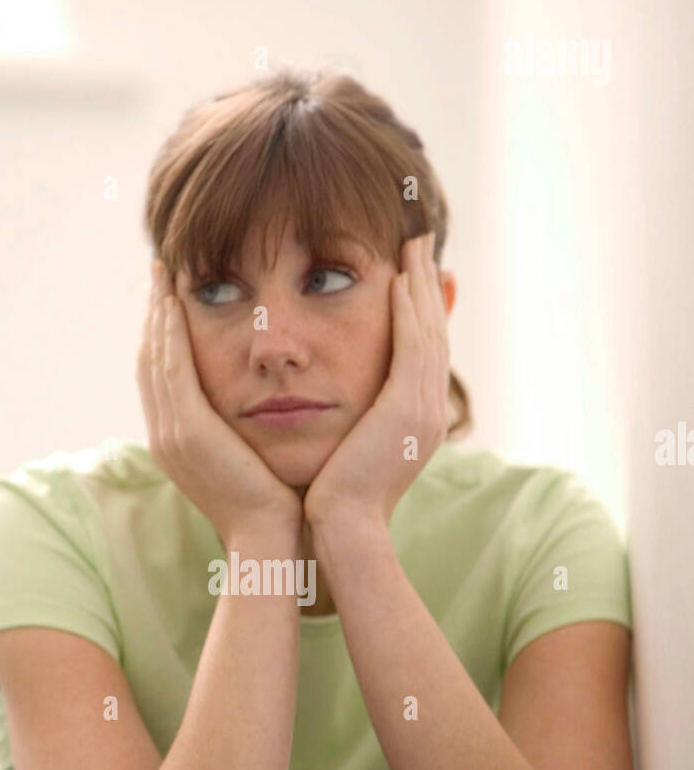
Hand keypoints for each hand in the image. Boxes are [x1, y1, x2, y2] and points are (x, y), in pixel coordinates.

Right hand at [137, 260, 303, 546]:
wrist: (269, 539)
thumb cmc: (273, 505)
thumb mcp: (248, 460)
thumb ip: (240, 430)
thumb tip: (259, 404)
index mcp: (176, 442)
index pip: (161, 377)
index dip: (162, 336)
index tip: (171, 301)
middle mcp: (164, 435)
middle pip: (149, 361)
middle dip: (154, 315)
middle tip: (160, 275)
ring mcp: (171, 432)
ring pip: (155, 358)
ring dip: (158, 313)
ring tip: (164, 275)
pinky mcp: (188, 429)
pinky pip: (172, 367)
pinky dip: (171, 332)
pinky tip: (176, 302)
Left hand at [303, 233, 449, 529]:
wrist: (344, 529)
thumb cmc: (335, 499)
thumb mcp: (350, 451)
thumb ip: (353, 422)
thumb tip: (337, 404)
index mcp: (419, 418)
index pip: (424, 349)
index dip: (419, 307)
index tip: (408, 270)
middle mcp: (430, 408)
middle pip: (435, 330)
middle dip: (427, 284)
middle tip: (419, 240)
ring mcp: (424, 407)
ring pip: (429, 330)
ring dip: (420, 283)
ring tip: (411, 243)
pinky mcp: (407, 407)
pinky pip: (413, 345)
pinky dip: (408, 309)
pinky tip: (395, 276)